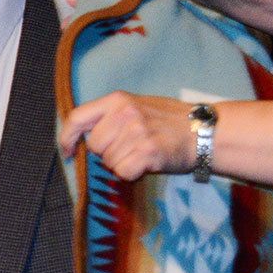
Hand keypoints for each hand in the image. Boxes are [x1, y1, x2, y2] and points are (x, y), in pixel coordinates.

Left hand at [59, 92, 195, 180]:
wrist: (206, 131)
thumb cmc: (169, 121)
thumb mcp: (137, 106)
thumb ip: (111, 116)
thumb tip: (82, 135)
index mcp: (117, 100)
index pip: (77, 117)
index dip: (66, 137)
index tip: (66, 151)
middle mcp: (124, 113)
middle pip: (94, 145)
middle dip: (106, 153)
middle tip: (129, 148)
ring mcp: (136, 132)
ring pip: (109, 162)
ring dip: (122, 163)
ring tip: (143, 152)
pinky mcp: (147, 152)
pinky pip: (123, 172)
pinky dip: (132, 173)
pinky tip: (147, 163)